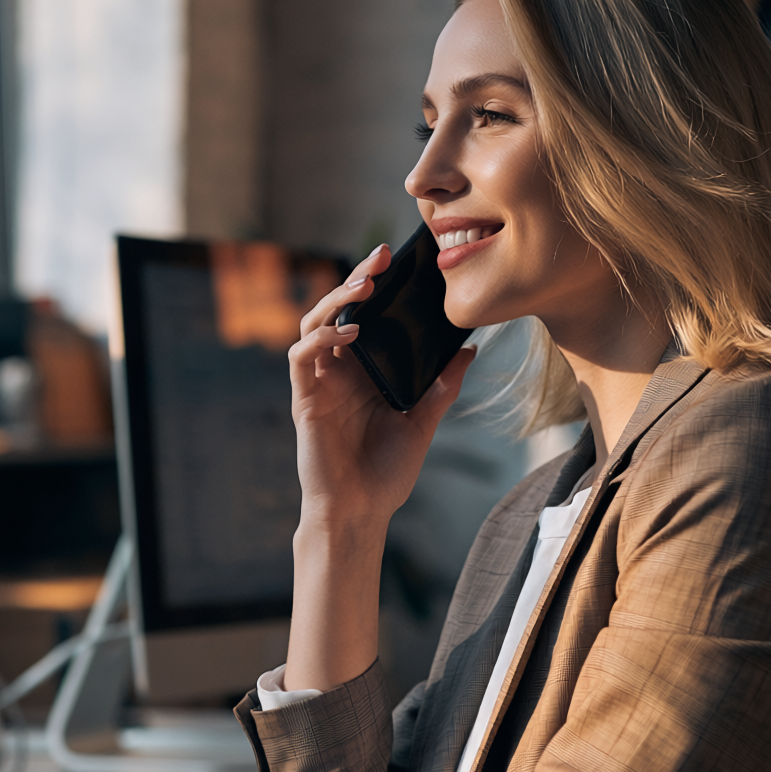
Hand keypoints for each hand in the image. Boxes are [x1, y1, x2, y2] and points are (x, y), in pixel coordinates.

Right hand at [291, 242, 475, 533]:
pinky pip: (301, 356)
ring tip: (363, 286)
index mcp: (364, 372)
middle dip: (355, 280)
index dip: (375, 288)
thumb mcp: (424, 422)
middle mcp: (338, 372)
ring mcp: (319, 384)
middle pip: (337, 310)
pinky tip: (349, 332)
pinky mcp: (305, 399)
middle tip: (379, 259)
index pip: (365, 317)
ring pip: (314, 324)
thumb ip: (442, 386)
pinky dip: (322, 337)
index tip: (396, 261)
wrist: (361, 512)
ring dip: (335, 300)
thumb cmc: (387, 474)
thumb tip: (469, 349)